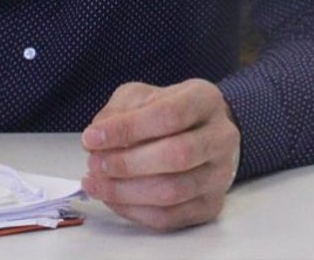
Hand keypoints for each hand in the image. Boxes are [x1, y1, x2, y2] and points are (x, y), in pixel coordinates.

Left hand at [80, 78, 240, 230]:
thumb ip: (119, 111)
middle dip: (127, 163)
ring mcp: (220, 175)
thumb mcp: (142, 96)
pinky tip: (112, 198)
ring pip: (173, 192)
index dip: (128, 128)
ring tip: (95, 183)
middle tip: (94, 163)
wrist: (201, 134)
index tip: (92, 137)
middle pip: (176, 155)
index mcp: (205, 100)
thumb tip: (98, 139)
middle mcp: (221, 137)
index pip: (170, 114)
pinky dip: (134, 211)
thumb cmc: (167, 112)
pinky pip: (171, 217)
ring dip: (126, 191)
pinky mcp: (211, 205)